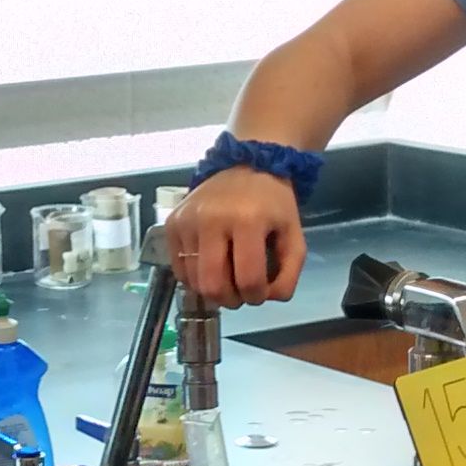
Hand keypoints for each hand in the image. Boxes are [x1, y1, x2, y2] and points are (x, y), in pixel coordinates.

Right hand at [165, 167, 303, 307]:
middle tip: (240, 292)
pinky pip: (179, 269)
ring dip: (213, 290)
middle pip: (213, 285)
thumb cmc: (272, 204)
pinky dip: (195, 278)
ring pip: (194, 281)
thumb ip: (289, 273)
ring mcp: (187, 221)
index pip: (248, 279)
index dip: (256, 296)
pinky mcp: (171, 223)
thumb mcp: (294, 235)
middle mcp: (212, 219)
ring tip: (226, 277)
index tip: (260, 291)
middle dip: (230, 300)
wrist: (247, 165)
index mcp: (248, 220)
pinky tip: (210, 266)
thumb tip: (267, 298)